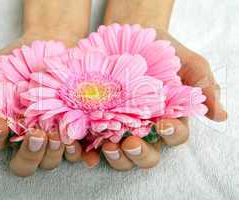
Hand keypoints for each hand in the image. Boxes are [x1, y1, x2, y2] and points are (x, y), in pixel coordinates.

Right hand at [0, 0, 90, 175]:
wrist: (52, 44)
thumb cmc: (17, 59)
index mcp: (6, 127)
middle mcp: (28, 137)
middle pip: (24, 163)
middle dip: (29, 154)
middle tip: (35, 135)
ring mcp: (52, 136)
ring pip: (50, 161)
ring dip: (53, 153)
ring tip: (56, 135)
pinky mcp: (74, 131)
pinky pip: (76, 152)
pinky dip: (77, 153)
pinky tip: (76, 142)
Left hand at [83, 29, 226, 169]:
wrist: (128, 37)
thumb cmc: (161, 50)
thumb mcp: (186, 61)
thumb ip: (203, 85)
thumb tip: (220, 115)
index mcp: (168, 118)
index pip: (175, 136)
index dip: (172, 135)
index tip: (164, 124)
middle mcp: (145, 129)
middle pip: (147, 154)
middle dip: (140, 154)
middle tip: (130, 143)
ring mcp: (120, 128)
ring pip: (122, 156)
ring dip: (117, 157)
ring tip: (109, 146)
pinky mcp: (97, 124)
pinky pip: (94, 146)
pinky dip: (91, 154)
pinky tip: (86, 154)